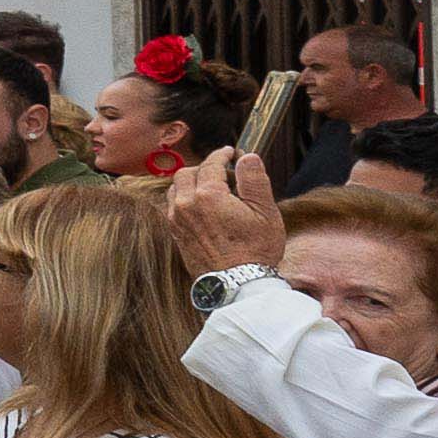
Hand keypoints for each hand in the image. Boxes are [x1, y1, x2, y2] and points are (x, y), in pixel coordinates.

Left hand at [168, 145, 286, 275]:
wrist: (238, 284)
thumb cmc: (256, 250)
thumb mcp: (265, 212)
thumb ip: (254, 180)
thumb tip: (247, 157)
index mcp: (207, 196)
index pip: (210, 164)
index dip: (221, 155)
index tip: (229, 152)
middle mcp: (186, 205)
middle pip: (187, 173)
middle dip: (204, 168)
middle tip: (223, 173)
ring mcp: (177, 221)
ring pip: (176, 189)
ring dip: (191, 183)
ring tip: (212, 189)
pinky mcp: (175, 234)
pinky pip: (173, 207)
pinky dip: (184, 199)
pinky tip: (202, 207)